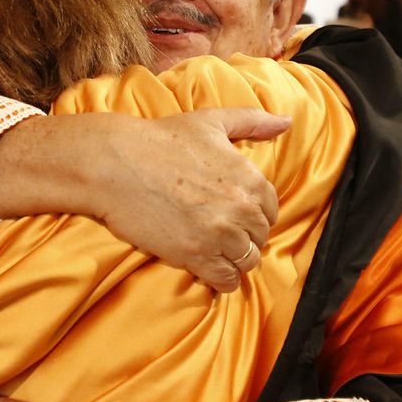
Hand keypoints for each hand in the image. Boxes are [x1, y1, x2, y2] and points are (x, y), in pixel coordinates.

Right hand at [93, 109, 288, 292]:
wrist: (116, 163)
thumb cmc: (161, 138)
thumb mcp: (211, 121)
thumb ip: (252, 121)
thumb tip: (286, 122)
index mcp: (250, 178)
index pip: (271, 211)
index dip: (254, 214)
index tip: (236, 215)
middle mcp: (241, 208)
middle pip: (260, 238)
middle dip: (245, 238)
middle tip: (222, 234)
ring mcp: (219, 234)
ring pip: (247, 261)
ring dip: (234, 260)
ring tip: (217, 253)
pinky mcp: (195, 255)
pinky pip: (226, 280)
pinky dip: (223, 281)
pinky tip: (212, 273)